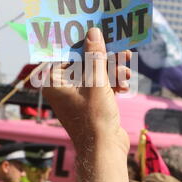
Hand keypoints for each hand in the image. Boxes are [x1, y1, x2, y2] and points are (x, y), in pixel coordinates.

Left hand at [43, 28, 130, 156]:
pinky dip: (112, 84)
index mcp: (55, 81)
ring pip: (95, 74)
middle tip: (121, 51)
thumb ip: (95, 55)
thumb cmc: (94, 117)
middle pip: (83, 63)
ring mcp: (76, 96)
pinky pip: (100, 86)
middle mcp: (62, 87)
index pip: (66, 53)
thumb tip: (93, 32)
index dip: (82, 42)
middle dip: (104, 58)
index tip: (96, 32)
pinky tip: (125, 86)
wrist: (104, 150)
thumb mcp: (96, 81)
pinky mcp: (89, 103)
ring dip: (112, 71)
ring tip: (127, 71)